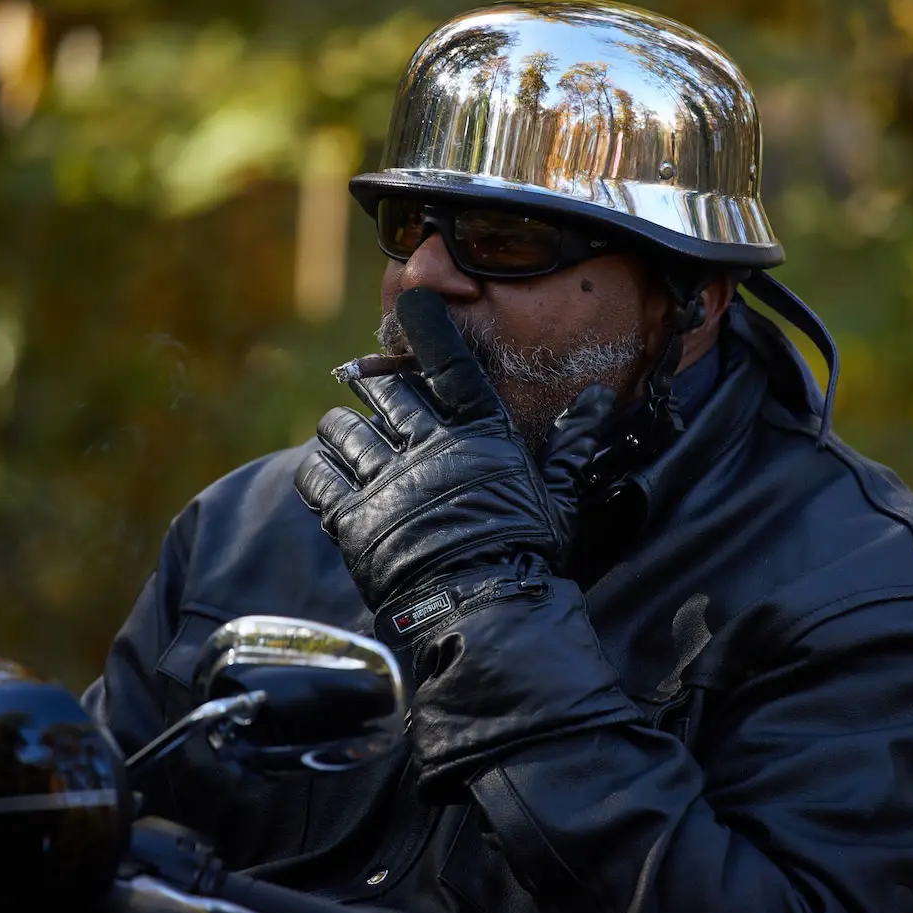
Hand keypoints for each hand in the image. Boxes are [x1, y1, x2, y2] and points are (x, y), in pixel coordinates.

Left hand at [295, 288, 613, 650]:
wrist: (485, 612)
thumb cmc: (529, 554)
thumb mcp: (559, 496)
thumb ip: (572, 444)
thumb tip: (597, 398)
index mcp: (480, 433)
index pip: (450, 363)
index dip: (428, 325)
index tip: (412, 300)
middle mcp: (429, 446)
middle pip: (385, 392)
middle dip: (376, 389)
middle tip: (375, 397)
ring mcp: (387, 481)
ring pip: (341, 429)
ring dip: (339, 429)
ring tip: (342, 435)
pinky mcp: (354, 519)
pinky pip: (316, 476)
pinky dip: (315, 469)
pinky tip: (323, 472)